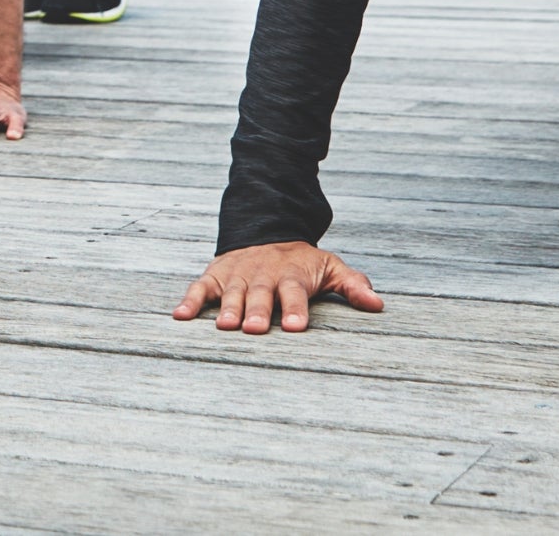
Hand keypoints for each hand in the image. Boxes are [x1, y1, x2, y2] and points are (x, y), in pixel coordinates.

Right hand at [173, 241, 384, 334]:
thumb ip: (352, 284)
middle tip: (254, 328)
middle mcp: (263, 275)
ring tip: (226, 326)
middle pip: (261, 295)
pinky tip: (180, 317)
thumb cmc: (301, 262)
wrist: (267, 230)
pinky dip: (190, 301)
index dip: (295, 309)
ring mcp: (237, 275)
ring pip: (232, 292)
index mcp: (291, 275)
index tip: (295, 327)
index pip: (295, 293)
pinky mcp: (216, 275)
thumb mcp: (329, 266)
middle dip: (257, 311)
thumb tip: (378, 304)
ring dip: (229, 308)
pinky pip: (200, 289)